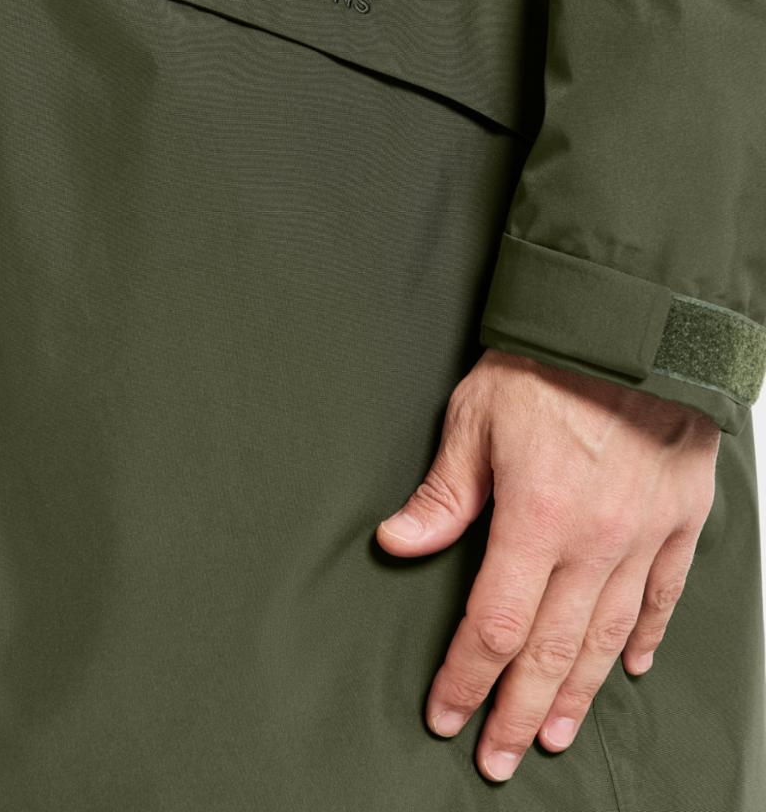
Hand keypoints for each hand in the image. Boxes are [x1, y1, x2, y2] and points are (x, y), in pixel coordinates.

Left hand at [375, 349, 720, 782]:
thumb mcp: (475, 417)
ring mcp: (645, 532)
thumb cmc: (547, 362)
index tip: (447, 713)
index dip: (467, 677)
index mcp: (536, 516)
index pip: (495, 624)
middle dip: (518, 708)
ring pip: (609, 636)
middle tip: (499, 756)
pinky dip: (647, 635)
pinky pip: (665, 593)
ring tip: (553, 732)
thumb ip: (443, 494)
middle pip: (554, 649)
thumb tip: (397, 544)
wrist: (628, 322)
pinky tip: (630, 666)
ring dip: (579, 692)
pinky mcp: (680, 516)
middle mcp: (595, 539)